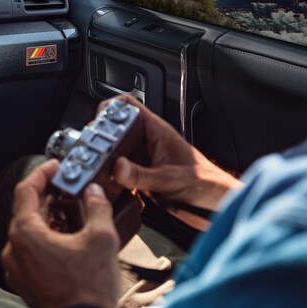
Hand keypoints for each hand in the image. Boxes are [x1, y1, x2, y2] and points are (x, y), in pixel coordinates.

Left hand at [0, 160, 119, 307]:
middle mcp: (13, 249)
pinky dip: (46, 239)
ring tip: (73, 214)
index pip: (26, 190)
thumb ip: (97, 207)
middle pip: (27, 211)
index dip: (42, 174)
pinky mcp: (24, 281)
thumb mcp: (101, 238)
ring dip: (49, 219)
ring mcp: (16, 267)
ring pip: (29, 232)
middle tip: (69, 188)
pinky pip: (31, 251)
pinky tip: (68, 240)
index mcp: (24, 233)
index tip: (55, 167)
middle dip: (49, 197)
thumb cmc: (87, 290)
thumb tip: (93, 192)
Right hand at [102, 96, 241, 228]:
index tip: (97, 121)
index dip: (109, 108)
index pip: (128, 106)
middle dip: (102, 137)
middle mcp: (148, 140)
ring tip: (97, 166)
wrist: (214, 201)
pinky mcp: (142, 173)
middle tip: (92, 149)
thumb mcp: (169, 179)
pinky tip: (109, 183)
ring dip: (106, 158)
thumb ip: (142, 175)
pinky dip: (113, 175)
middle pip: (116, 128)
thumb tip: (118, 168)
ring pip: (117, 149)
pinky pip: (121, 169)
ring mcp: (144, 157)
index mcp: (156, 130)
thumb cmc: (203, 183)